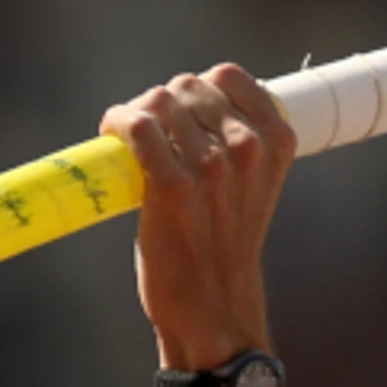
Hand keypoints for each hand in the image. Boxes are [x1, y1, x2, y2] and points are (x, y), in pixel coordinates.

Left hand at [105, 64, 295, 367]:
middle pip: (187, 87)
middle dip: (161, 104)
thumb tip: (182, 104)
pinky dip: (117, 123)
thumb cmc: (224, 249)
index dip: (194, 88)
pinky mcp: (173, 186)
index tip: (178, 111)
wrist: (213, 308)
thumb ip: (235, 145)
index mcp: (277, 143)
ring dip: (136, 114)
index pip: (227, 77)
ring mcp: (211, 167)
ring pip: (159, 102)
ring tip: (128, 139)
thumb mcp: (251, 189)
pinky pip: (137, 127)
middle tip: (145, 133)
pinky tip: (110, 133)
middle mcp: (249, 149)